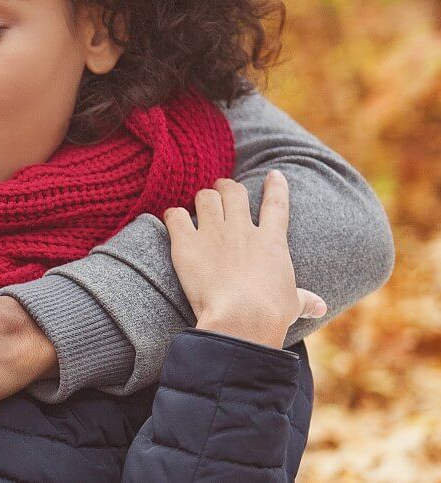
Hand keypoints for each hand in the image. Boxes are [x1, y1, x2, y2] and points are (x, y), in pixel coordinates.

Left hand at [163, 171, 326, 348]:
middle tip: (222, 189)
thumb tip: (321, 307)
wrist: (241, 318)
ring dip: (202, 199)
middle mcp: (242, 230)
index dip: (275, 187)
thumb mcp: (292, 305)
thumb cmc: (270, 314)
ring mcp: (213, 233)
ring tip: (199, 204)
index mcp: (272, 241)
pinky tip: (173, 221)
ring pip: (205, 197)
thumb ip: (305, 300)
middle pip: (234, 191)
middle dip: (227, 187)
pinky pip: (175, 216)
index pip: (276, 204)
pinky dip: (173, 216)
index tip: (274, 175)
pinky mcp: (187, 243)